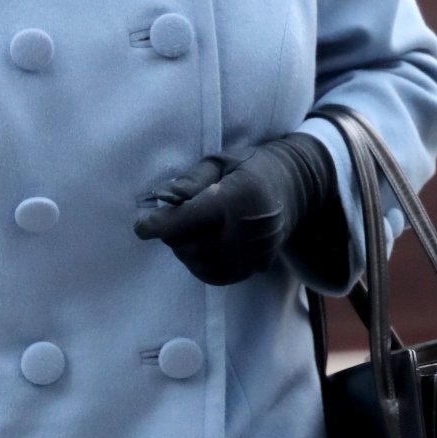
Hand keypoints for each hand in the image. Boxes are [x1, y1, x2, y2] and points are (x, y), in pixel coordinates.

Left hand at [133, 134, 336, 285]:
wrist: (295, 188)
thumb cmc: (251, 168)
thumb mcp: (221, 161)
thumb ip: (192, 179)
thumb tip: (162, 198)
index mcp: (237, 197)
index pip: (187, 220)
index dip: (157, 225)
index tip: (141, 226)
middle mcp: (247, 229)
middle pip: (190, 245)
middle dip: (171, 235)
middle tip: (170, 219)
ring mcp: (254, 252)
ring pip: (200, 264)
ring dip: (184, 250)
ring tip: (189, 231)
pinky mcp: (256, 267)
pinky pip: (216, 276)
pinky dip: (200, 265)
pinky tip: (201, 246)